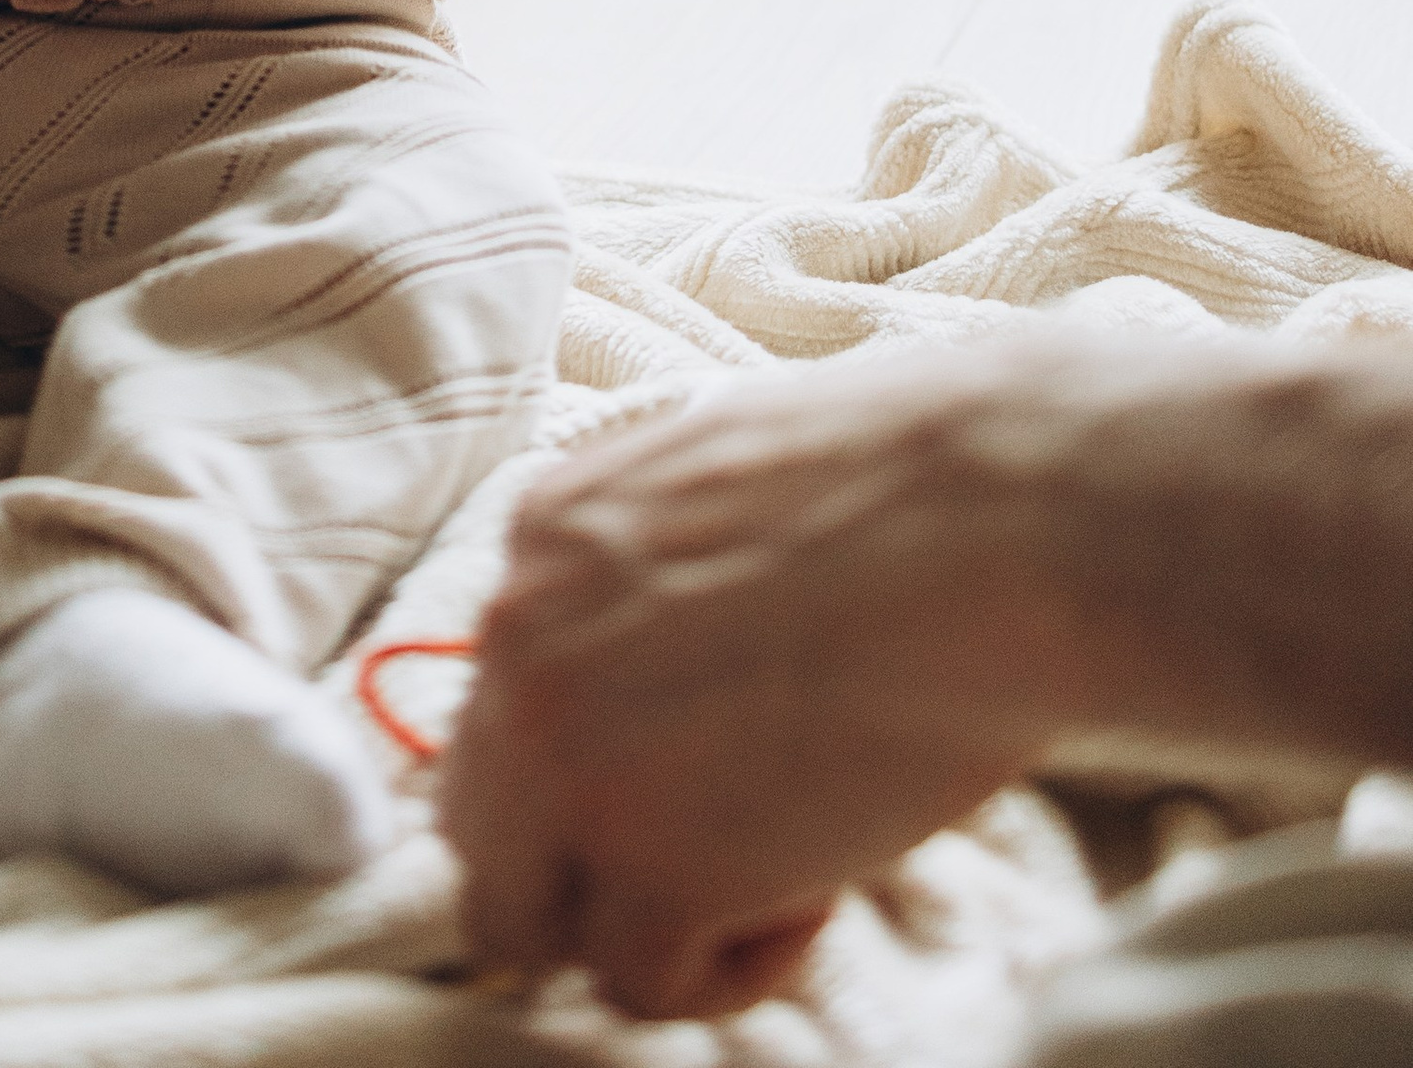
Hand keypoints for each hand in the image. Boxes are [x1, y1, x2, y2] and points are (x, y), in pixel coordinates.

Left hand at [439, 342, 1101, 1021]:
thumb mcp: (725, 494)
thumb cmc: (909, 496)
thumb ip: (648, 584)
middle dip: (581, 860)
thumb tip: (653, 683)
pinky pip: (638, 983)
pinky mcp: (651, 868)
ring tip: (776, 870)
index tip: (681, 777)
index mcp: (541, 538)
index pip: (499, 702)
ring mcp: (570, 762)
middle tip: (708, 852)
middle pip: (482, 825)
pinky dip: (726, 969)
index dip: (583, 765)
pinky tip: (813, 894)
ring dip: (638, 924)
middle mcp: (520, 646)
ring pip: (527, 922)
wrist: (997, 523)